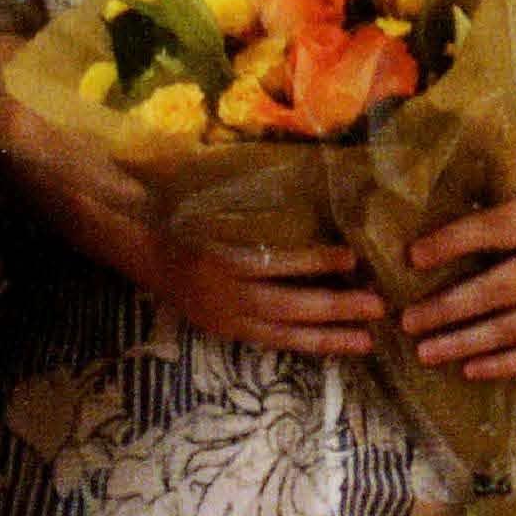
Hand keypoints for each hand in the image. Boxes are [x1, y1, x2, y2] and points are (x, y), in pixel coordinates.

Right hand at [0, 94, 384, 355]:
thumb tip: (302, 173)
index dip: (314, 262)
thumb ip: (251, 199)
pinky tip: (335, 342)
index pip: (274, 262)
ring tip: (369, 337)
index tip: (352, 256)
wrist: (137, 246)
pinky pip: (273, 340)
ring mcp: (225, 315)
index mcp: (220, 256)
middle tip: (379, 305)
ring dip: (330, 334)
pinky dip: (306, 341)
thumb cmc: (181, 210)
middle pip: (290, 305)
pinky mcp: (226, 328)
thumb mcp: (212, 197)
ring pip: (285, 331)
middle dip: (337, 307)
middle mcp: (224, 292)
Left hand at [400, 170, 515, 376]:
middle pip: (498, 289)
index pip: (495, 230)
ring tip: (426, 352)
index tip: (413, 256)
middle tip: (407, 320)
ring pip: (514, 327)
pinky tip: (470, 370)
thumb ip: (509, 206)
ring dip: (467, 342)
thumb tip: (449, 216)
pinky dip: (505, 363)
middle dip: (449, 307)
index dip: (453, 243)